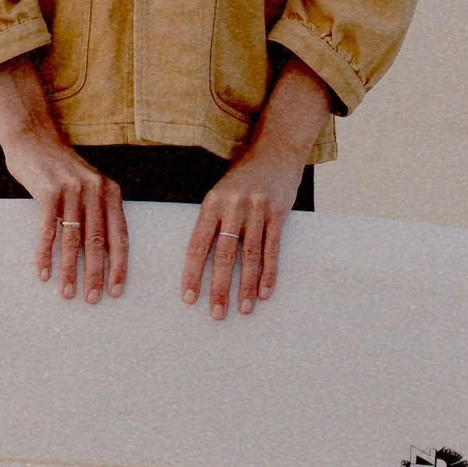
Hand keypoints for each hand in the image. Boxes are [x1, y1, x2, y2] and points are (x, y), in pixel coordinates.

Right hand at [0, 52, 128, 304]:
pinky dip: (46, 254)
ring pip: (74, 239)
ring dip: (70, 270)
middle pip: (98, 241)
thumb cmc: (60, 168)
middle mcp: (95, 189)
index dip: (119, 265)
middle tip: (93, 299)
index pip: (120, 235)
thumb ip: (97, 211)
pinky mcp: (48, 191)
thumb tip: (102, 254)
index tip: (117, 290)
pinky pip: (49, 230)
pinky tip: (44, 272)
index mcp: (110, 191)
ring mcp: (72, 189)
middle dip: (96, 274)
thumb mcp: (88, 184)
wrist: (34, 138)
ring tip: (67, 292)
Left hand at [180, 144, 305, 318]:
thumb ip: (213, 223)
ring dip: (246, 286)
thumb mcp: (220, 194)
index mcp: (212, 203)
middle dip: (220, 287)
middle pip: (224, 254)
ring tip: (243, 309)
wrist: (276, 152)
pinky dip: (269, 273)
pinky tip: (264, 293)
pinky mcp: (278, 213)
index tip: (189, 298)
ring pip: (250, 255)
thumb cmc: (243, 179)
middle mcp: (233, 206)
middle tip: (216, 314)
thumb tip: (201, 262)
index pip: (199, 243)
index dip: (193, 273)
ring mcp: (257, 209)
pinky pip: (272, 249)